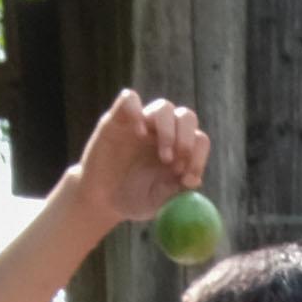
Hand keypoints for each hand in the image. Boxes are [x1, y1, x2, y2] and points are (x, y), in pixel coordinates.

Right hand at [64, 91, 208, 235]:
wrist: (101, 199)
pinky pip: (129, 99)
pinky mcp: (117, 119)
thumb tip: (193, 181)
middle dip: (187, 138)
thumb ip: (175, 192)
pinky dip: (136, 110)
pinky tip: (139, 132)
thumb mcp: (157, 203)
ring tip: (163, 156)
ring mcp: (141, 123)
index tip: (188, 178)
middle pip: (186, 117)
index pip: (199, 140)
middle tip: (177, 161)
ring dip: (168, 130)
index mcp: (179, 150)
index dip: (199, 156)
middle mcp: (163, 132)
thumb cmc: (133, 200)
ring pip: (164, 107)